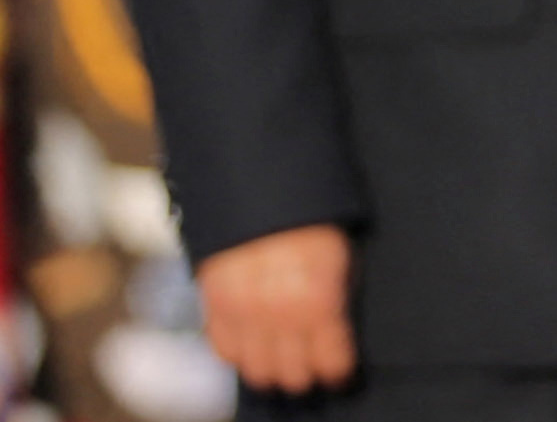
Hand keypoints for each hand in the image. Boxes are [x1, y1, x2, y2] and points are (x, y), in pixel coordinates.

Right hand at [199, 223, 355, 393]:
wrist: (260, 182)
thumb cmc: (314, 216)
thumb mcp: (342, 252)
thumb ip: (338, 296)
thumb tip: (338, 331)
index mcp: (319, 300)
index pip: (331, 362)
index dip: (339, 369)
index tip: (343, 370)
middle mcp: (278, 314)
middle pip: (292, 375)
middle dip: (307, 374)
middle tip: (314, 366)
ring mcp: (242, 312)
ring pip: (256, 370)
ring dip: (273, 370)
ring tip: (286, 361)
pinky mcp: (213, 303)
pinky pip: (224, 349)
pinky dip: (240, 353)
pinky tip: (255, 346)